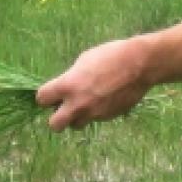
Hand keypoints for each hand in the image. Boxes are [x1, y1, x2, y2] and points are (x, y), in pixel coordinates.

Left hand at [36, 38, 153, 131]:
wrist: (140, 65)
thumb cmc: (110, 56)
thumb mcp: (83, 61)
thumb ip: (70, 78)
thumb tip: (65, 88)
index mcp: (67, 86)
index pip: (42, 99)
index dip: (45, 96)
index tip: (51, 93)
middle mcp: (78, 104)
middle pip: (54, 125)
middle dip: (56, 118)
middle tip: (63, 107)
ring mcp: (94, 113)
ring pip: (76, 125)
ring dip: (76, 117)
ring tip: (86, 103)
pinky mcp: (108, 117)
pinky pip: (95, 119)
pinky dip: (95, 113)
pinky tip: (104, 99)